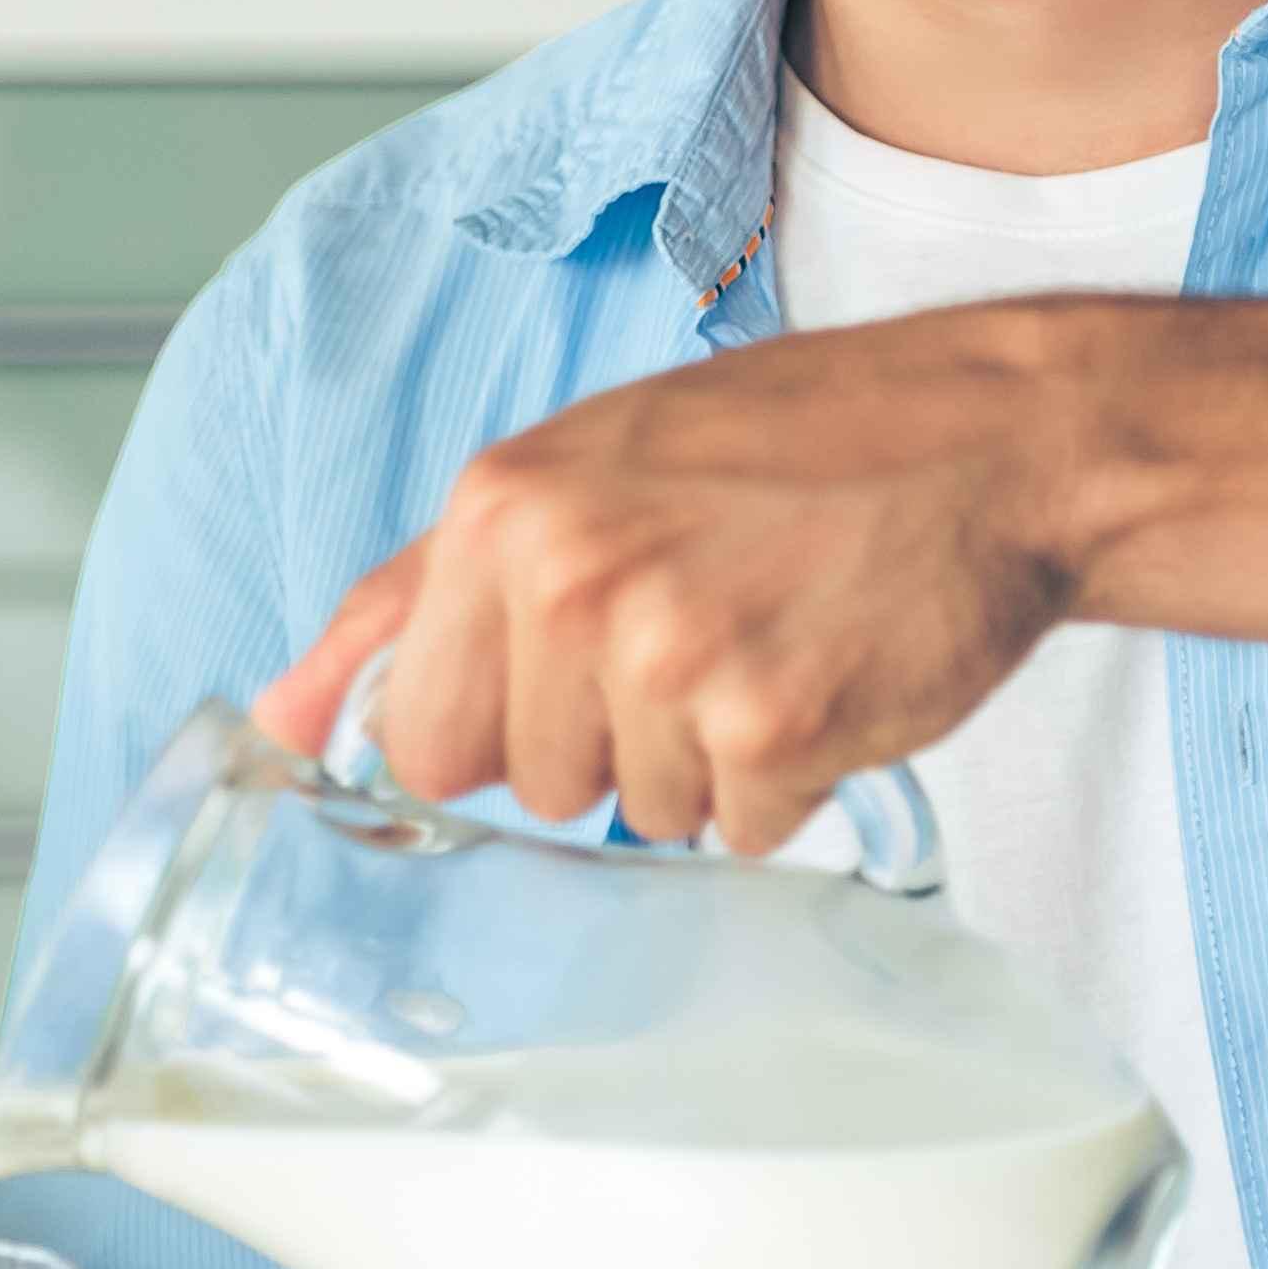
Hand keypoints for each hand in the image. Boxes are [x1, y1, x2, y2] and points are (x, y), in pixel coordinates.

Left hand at [258, 308, 1117, 858]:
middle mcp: (569, 577)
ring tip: (774, 637)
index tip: (581, 670)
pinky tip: (828, 674)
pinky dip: (790, 781)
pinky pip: (740, 831)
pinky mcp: (768, 728)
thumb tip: (274, 722)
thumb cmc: (791, 449)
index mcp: (501, 509)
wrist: (994, 437)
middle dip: (618, 738)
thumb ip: (412, 601)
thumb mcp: (580, 473)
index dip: (506, 721)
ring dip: (710, 760)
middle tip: (711, 625)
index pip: (423, 730)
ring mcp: (667, 657)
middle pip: (533, 783)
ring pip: (640, 814)